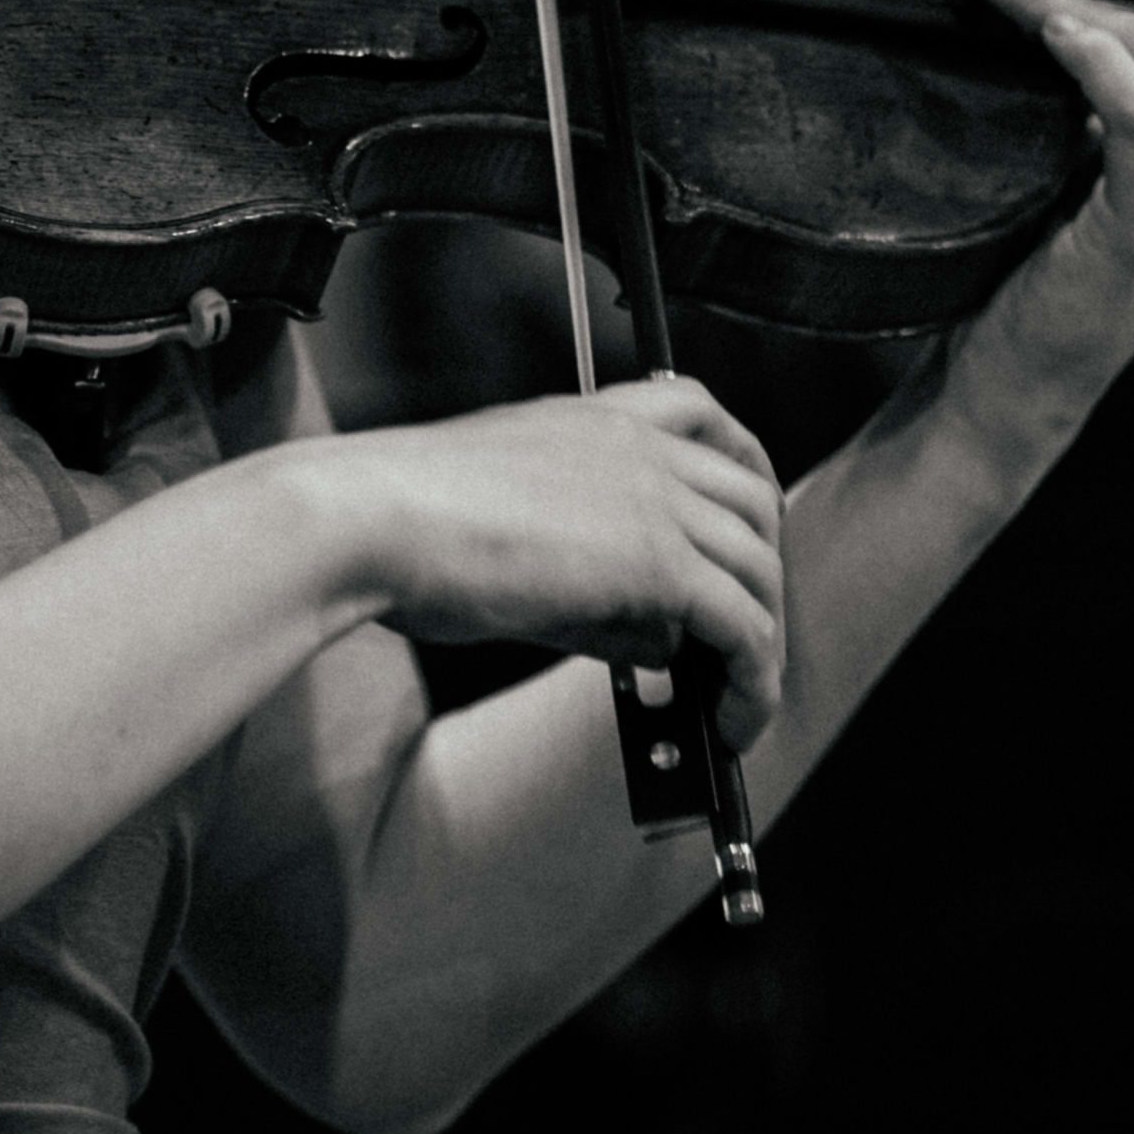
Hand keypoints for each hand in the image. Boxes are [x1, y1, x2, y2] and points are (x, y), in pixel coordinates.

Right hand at [333, 374, 786, 752]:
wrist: (369, 520)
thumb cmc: (404, 524)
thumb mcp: (515, 530)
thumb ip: (593, 577)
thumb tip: (657, 640)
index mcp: (596, 419)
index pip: (703, 414)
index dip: (745, 468)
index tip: (751, 519)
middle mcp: (638, 447)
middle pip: (754, 499)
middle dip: (764, 571)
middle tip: (748, 637)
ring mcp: (654, 499)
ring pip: (760, 569)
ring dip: (763, 642)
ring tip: (739, 702)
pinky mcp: (657, 563)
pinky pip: (745, 628)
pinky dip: (753, 682)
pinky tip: (732, 720)